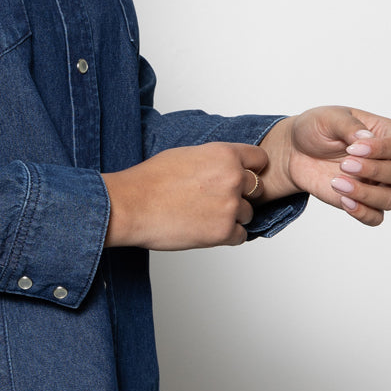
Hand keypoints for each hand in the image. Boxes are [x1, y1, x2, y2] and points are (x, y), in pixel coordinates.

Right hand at [102, 141, 269, 249]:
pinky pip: (240, 236)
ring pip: (248, 214)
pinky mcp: (223, 232)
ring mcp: (230, 206)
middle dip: (242, 194)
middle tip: (217, 200)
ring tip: (204, 215)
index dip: (252, 169)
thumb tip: (227, 167)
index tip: (245, 177)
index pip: (259, 159)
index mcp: (224, 154)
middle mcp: (233, 178)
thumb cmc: (150, 180)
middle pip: (257, 189)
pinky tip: (204, 229)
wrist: (131, 205)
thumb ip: (214, 160)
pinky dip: (226, 235)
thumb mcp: (187, 154)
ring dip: (232, 216)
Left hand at [258, 107, 390, 225]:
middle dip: (373, 170)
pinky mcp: (363, 201)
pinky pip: (376, 217)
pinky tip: (344, 201)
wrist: (295, 151)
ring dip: (367, 194)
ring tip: (337, 183)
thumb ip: (350, 126)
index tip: (353, 148)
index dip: (381, 149)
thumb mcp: (329, 118)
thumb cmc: (317, 129)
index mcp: (385, 133)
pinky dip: (364, 213)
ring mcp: (378, 183)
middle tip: (344, 164)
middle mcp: (388, 160)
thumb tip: (366, 137)